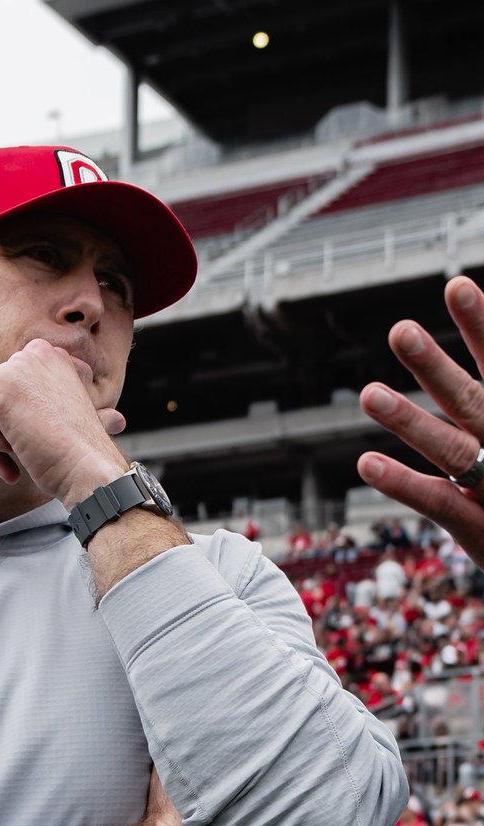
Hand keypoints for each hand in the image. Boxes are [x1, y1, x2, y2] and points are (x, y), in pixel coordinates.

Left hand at [0, 339, 127, 505]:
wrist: (88, 468)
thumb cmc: (78, 456)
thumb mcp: (56, 421)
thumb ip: (27, 408)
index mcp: (55, 359)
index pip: (6, 387)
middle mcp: (37, 352)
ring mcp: (19, 365)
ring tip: (13, 469)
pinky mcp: (0, 382)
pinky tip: (13, 449)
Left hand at [358, 276, 483, 566]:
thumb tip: (481, 346)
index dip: (482, 325)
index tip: (457, 285)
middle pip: (471, 399)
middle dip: (434, 365)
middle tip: (399, 331)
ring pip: (449, 449)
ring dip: (408, 421)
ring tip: (367, 394)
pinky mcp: (479, 528)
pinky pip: (437, 501)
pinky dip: (402, 483)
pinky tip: (366, 463)